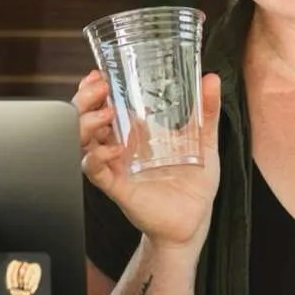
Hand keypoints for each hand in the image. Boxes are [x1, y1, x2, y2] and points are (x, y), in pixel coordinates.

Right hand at [73, 68, 222, 255]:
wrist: (195, 219)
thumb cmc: (194, 182)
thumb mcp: (204, 141)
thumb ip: (207, 112)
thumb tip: (212, 79)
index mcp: (134, 133)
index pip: (103, 105)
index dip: (93, 90)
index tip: (99, 75)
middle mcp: (119, 147)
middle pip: (85, 119)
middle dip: (85, 100)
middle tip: (100, 89)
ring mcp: (116, 166)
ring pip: (82, 142)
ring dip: (88, 124)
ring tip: (107, 114)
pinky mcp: (117, 187)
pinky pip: (95, 171)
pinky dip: (97, 158)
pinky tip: (113, 150)